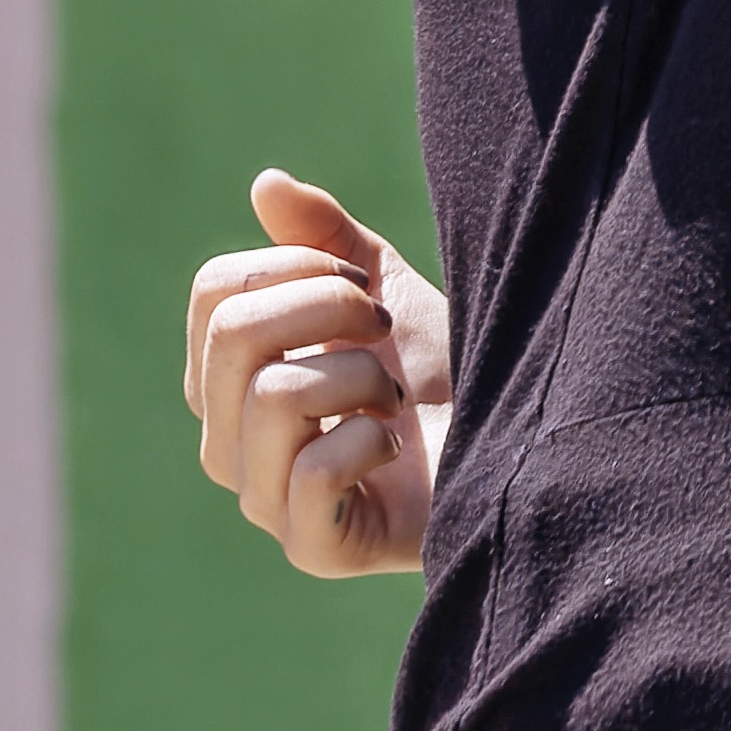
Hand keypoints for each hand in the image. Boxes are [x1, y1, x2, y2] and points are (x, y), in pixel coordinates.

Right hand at [182, 170, 449, 579]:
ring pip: (271, 397)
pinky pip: (310, 473)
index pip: (215, 293)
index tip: (361, 288)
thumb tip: (266, 182)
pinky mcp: (313, 548)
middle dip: (331, 311)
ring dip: (361, 377)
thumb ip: (326, 241)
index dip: (298, 268)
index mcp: (229, 380)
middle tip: (382, 334)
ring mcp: (264, 501)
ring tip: (394, 397)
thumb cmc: (439, 371)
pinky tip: (397, 445)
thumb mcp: (385, 291)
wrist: (515, 441)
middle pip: (233, 336)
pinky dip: (371, 441)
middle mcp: (228, 444)